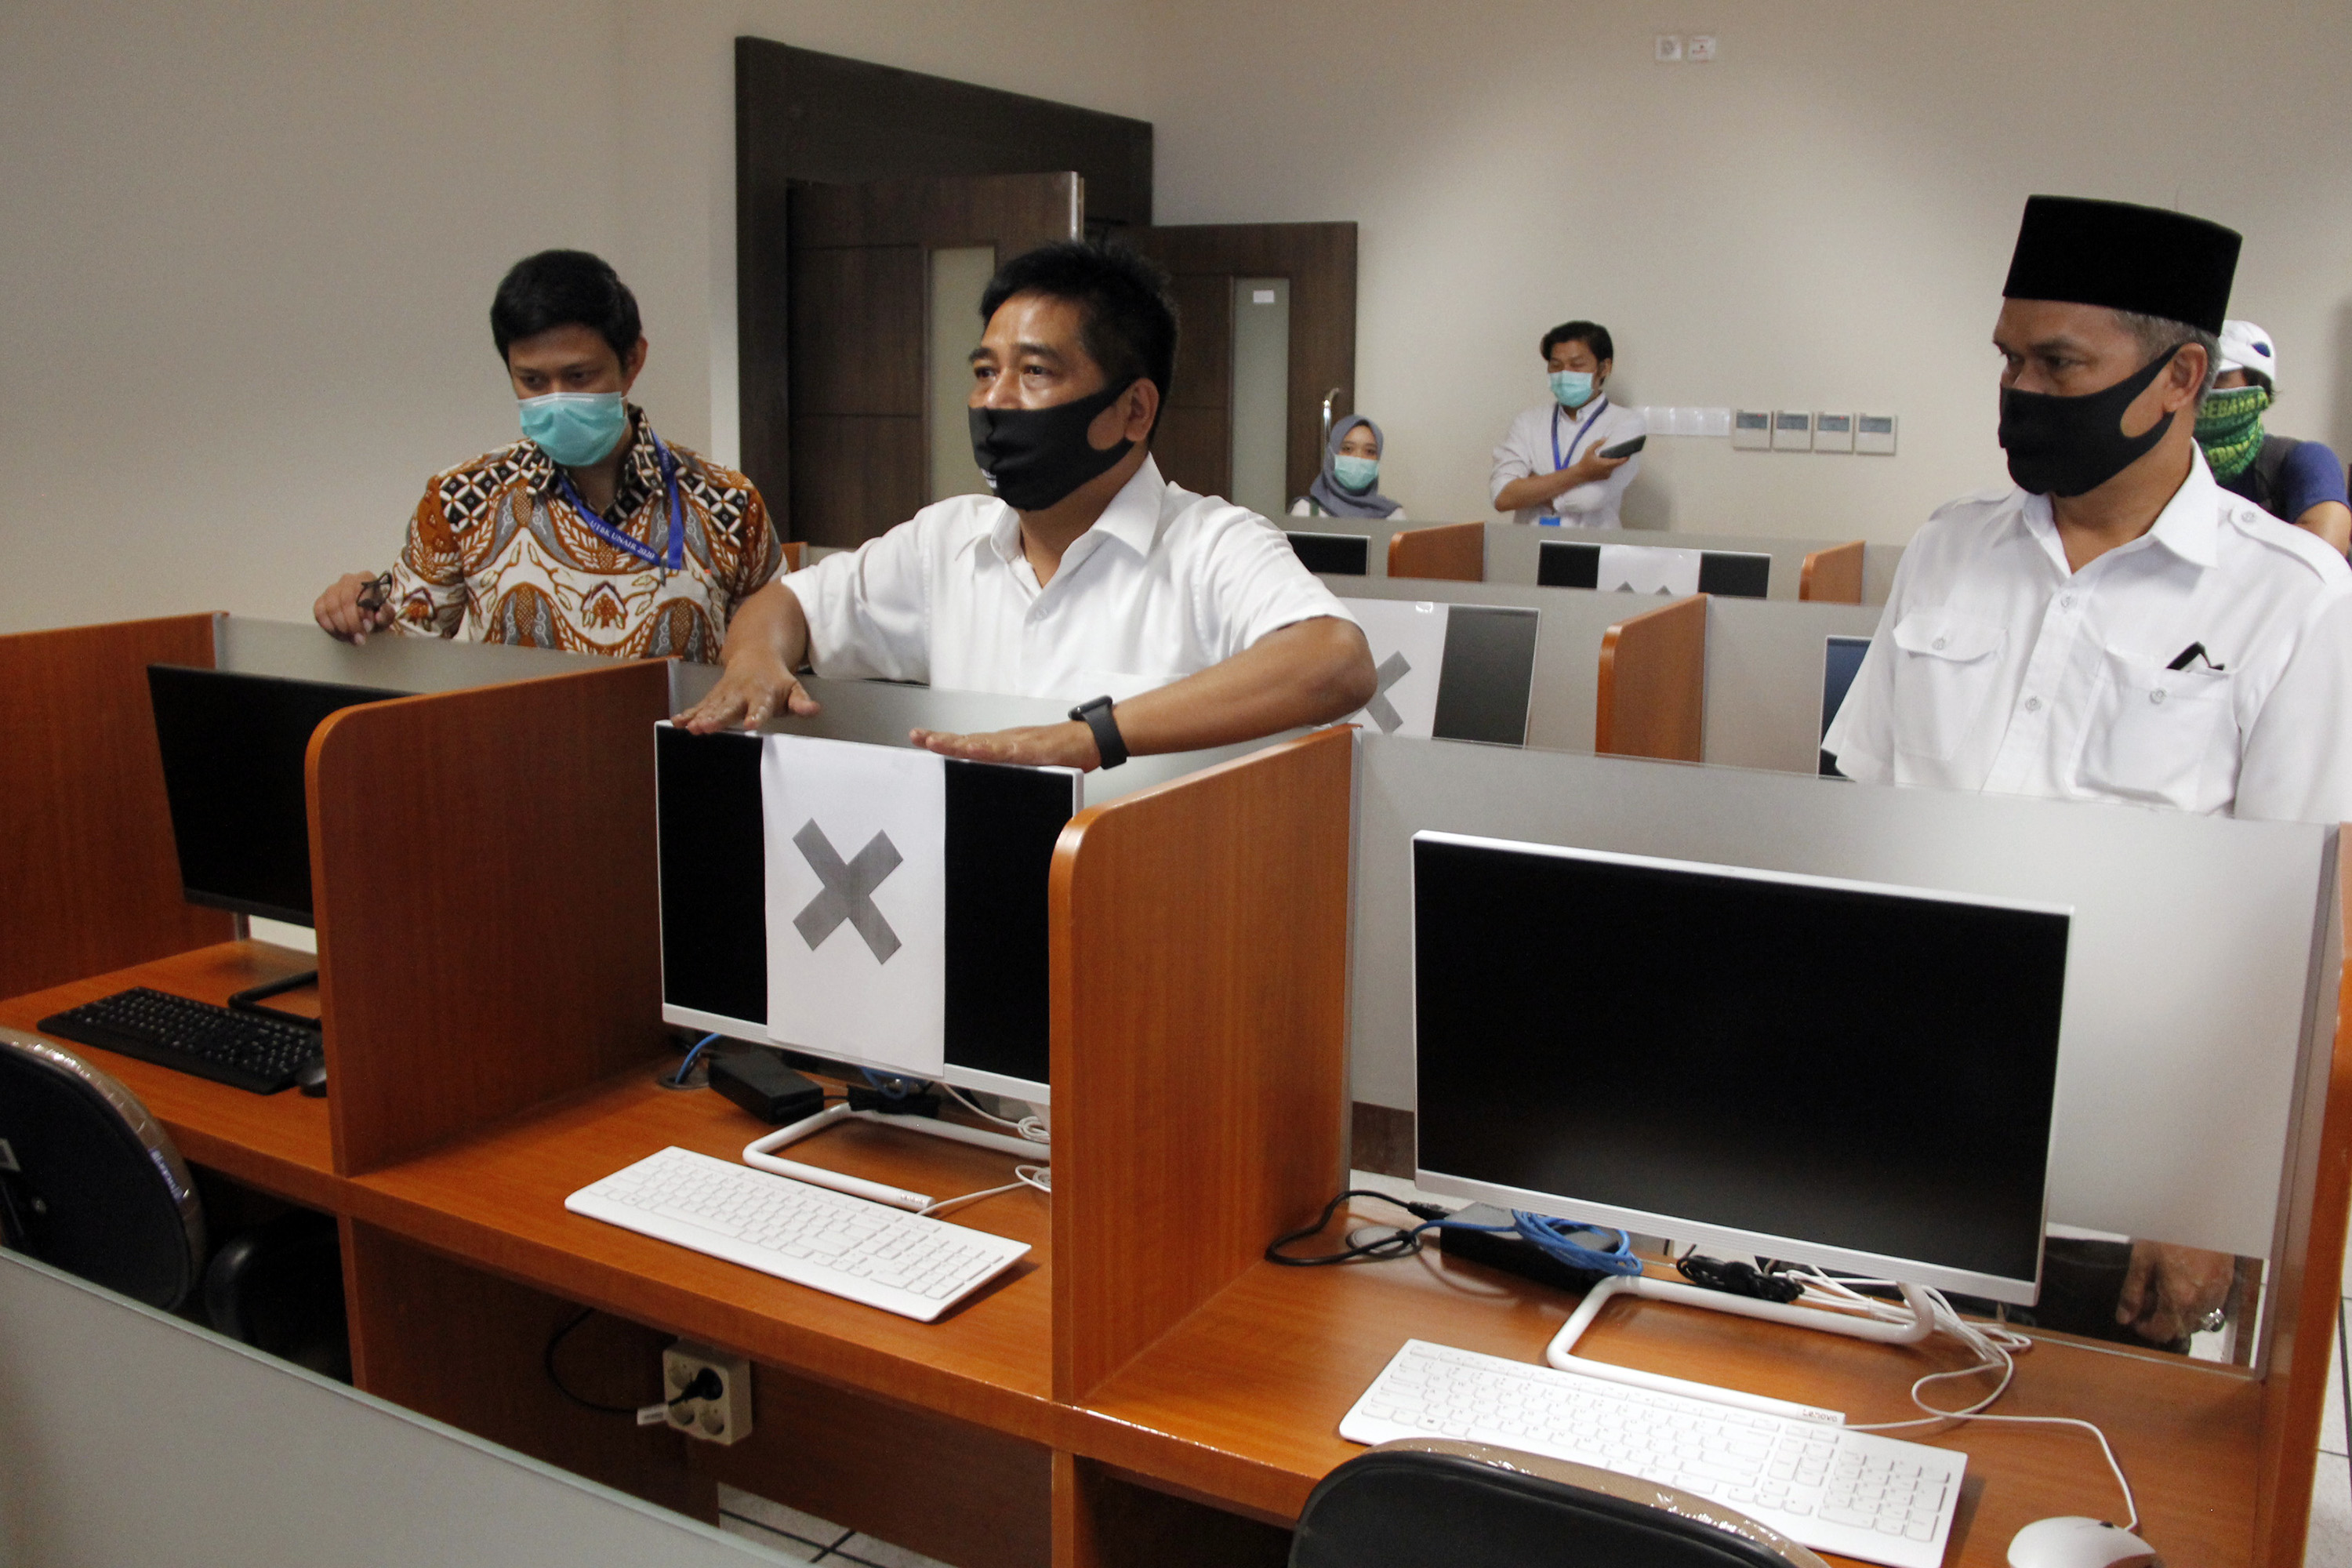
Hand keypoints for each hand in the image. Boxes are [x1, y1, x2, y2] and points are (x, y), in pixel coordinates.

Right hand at [314, 573, 394, 642]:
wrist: (367, 614)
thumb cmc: (376, 612)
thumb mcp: (386, 615)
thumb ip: (386, 615)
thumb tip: (378, 616)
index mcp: (366, 578)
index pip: (361, 592)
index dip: (363, 612)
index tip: (368, 628)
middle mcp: (347, 580)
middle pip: (345, 600)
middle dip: (352, 623)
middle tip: (359, 638)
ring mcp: (332, 589)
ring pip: (332, 607)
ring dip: (341, 627)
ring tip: (351, 639)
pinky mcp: (321, 600)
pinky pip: (320, 613)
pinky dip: (330, 627)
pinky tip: (341, 635)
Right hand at [673, 654, 821, 732]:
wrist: (755, 654)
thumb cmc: (776, 680)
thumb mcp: (794, 688)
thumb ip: (801, 702)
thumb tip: (813, 710)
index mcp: (762, 694)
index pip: (760, 707)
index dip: (756, 715)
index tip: (751, 724)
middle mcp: (740, 694)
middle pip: (729, 708)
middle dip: (717, 718)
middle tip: (706, 727)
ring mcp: (725, 695)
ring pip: (711, 707)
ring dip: (700, 717)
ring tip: (691, 727)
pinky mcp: (713, 697)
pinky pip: (700, 706)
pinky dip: (688, 713)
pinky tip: (677, 722)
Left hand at [910, 720, 1101, 768]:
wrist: (1093, 739)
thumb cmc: (1064, 752)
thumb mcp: (1032, 763)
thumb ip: (1012, 769)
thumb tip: (991, 784)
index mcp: (1004, 745)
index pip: (968, 743)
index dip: (945, 741)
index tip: (920, 738)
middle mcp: (1008, 740)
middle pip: (969, 740)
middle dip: (942, 740)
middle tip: (918, 737)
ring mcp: (1021, 743)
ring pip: (984, 744)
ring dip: (959, 744)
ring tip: (936, 743)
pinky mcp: (1037, 750)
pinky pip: (1011, 751)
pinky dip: (992, 750)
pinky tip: (976, 750)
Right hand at [1564, 448, 1632, 487]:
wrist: (1579, 475)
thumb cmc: (1584, 462)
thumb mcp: (1589, 450)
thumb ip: (1597, 443)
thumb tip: (1605, 438)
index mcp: (1606, 464)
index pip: (1619, 461)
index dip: (1625, 458)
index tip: (1629, 454)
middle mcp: (1608, 471)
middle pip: (1617, 464)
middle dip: (1619, 458)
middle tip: (1621, 452)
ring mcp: (1607, 475)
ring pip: (1613, 467)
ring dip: (1613, 462)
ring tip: (1610, 456)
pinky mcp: (1605, 477)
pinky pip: (1610, 471)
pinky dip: (1609, 467)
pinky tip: (1604, 463)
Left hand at [2116, 1240, 2234, 1343]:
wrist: (2202, 1213)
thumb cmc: (2168, 1233)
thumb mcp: (2142, 1260)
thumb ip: (2132, 1292)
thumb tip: (2124, 1318)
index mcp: (2179, 1300)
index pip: (2162, 1333)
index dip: (2145, 1330)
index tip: (2134, 1318)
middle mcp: (2202, 1304)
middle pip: (2180, 1330)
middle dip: (2161, 1322)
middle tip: (2147, 1301)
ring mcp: (2218, 1295)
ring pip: (2197, 1320)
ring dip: (2179, 1315)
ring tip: (2164, 1290)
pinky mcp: (2227, 1284)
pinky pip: (2210, 1306)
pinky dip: (2195, 1304)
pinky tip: (2184, 1284)